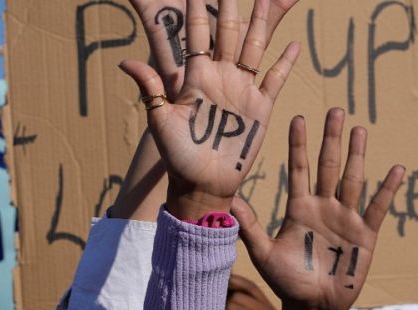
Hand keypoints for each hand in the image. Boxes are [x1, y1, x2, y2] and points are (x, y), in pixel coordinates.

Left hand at [120, 0, 299, 219]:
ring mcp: (241, 90)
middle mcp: (220, 77)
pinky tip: (293, 44)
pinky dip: (284, 63)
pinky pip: (274, 80)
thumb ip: (151, 88)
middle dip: (232, 5)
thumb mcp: (160, 119)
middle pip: (229, 32)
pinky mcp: (260, 108)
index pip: (198, 34)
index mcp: (195, 76)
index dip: (199, 8)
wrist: (201, 184)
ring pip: (254, 48)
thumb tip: (124, 62)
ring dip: (261, 24)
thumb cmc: (177, 156)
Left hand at [233, 110, 403, 309]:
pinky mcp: (364, 235)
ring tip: (359, 129)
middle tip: (335, 110)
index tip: (297, 117)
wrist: (311, 309)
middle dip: (331, 139)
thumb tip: (229, 202)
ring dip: (357, 155)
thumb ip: (249, 227)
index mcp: (299, 209)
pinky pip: (377, 208)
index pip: (299, 169)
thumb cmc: (286, 282)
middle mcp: (323, 208)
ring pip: (352, 180)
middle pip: (328, 166)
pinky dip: (387, 190)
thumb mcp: (263, 253)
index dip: (298, 145)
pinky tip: (396, 169)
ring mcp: (345, 219)